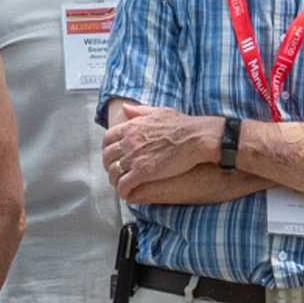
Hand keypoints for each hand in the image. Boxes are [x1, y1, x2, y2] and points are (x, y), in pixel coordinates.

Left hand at [99, 103, 216, 194]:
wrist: (195, 137)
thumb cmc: (182, 125)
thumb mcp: (158, 112)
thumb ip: (139, 111)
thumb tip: (126, 108)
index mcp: (131, 127)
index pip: (107, 139)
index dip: (107, 149)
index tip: (111, 155)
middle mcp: (128, 142)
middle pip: (107, 157)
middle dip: (109, 166)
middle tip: (114, 171)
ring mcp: (134, 157)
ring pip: (114, 172)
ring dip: (114, 180)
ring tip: (120, 185)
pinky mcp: (142, 172)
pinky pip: (124, 184)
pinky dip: (123, 191)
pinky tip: (127, 194)